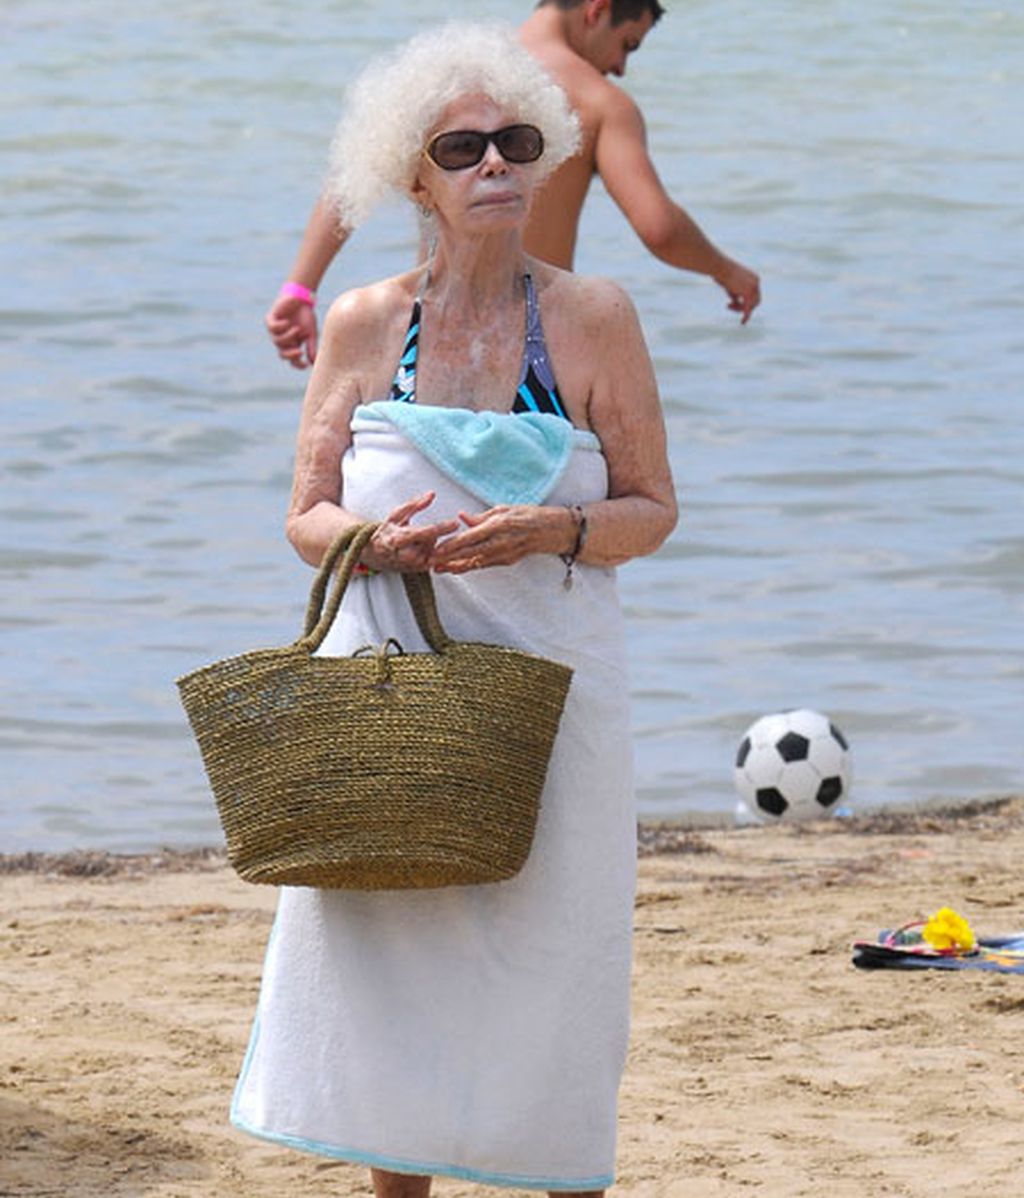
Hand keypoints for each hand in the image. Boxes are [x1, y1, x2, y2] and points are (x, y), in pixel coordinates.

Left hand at [265, 294, 318, 368]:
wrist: (301, 299)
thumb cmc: (306, 316)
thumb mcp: (311, 334)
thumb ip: (311, 347)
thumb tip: (314, 363)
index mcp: (292, 344)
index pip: (292, 360)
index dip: (298, 364)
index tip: (305, 365)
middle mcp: (282, 340)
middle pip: (282, 354)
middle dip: (290, 355)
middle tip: (299, 352)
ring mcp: (275, 331)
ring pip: (277, 341)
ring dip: (288, 337)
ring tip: (297, 329)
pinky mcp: (270, 319)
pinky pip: (272, 328)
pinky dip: (280, 327)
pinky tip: (287, 322)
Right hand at [363, 492, 459, 572]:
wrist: (376, 554)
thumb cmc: (386, 532)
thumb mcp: (396, 515)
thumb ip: (415, 505)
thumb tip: (432, 494)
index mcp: (398, 538)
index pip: (425, 533)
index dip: (441, 528)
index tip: (456, 523)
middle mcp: (406, 554)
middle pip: (432, 543)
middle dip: (432, 535)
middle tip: (419, 532)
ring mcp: (413, 564)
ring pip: (435, 552)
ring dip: (433, 544)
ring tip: (418, 540)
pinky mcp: (419, 570)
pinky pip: (436, 560)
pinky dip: (438, 552)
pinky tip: (430, 547)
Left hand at [431, 506, 569, 573]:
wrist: (551, 531)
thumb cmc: (528, 515)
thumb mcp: (503, 509)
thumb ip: (481, 517)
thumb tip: (462, 518)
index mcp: (498, 526)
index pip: (469, 537)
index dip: (451, 545)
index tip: (436, 548)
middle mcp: (500, 542)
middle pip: (469, 553)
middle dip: (448, 559)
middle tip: (430, 562)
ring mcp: (504, 554)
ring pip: (475, 563)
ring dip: (456, 566)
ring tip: (439, 569)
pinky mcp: (506, 561)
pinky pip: (484, 565)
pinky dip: (469, 567)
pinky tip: (457, 569)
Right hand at [715, 261, 760, 324]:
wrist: (719, 266)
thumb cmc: (721, 272)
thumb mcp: (730, 284)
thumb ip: (735, 293)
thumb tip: (736, 303)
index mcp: (754, 278)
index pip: (753, 294)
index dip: (744, 301)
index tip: (731, 302)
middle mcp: (756, 282)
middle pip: (755, 301)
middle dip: (743, 306)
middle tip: (729, 306)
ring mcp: (753, 287)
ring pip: (752, 305)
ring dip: (740, 309)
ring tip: (728, 306)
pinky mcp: (748, 293)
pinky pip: (748, 308)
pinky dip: (746, 316)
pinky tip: (742, 322)